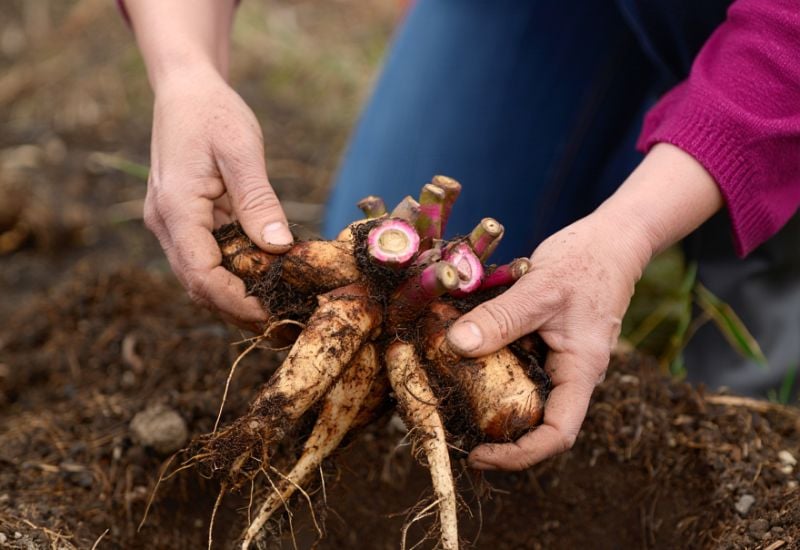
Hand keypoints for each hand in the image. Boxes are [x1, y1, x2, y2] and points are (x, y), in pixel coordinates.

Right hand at [143, 66, 291, 329]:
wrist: (186, 91)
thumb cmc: (214, 113)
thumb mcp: (241, 150)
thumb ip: (258, 200)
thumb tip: (279, 246)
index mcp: (176, 209)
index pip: (200, 274)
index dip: (235, 302)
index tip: (272, 315)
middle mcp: (166, 224)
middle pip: (198, 286)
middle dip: (238, 310)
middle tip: (284, 324)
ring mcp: (172, 225)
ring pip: (201, 278)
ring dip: (236, 298)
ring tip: (280, 310)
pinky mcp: (186, 223)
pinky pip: (208, 259)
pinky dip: (234, 275)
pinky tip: (266, 281)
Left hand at [447, 211, 649, 469]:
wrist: (611, 239)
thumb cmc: (586, 262)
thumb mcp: (539, 288)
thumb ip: (499, 318)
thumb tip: (456, 345)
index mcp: (581, 370)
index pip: (557, 433)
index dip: (520, 455)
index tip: (482, 456)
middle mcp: (572, 373)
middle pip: (537, 420)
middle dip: (498, 433)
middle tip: (456, 430)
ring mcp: (560, 359)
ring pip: (526, 393)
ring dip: (492, 400)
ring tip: (453, 397)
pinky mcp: (548, 343)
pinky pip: (520, 366)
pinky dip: (494, 367)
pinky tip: (466, 356)